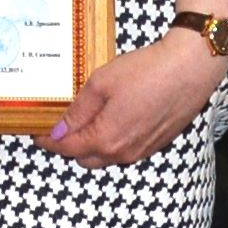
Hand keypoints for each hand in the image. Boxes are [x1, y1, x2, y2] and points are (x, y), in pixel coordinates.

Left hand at [41, 26, 220, 167]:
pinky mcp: (157, 143)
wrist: (190, 69)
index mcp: (105, 140)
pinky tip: (115, 118)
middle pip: (85, 158)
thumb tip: (59, 131)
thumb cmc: (146, 72)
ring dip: (93, 144)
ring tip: (88, 119)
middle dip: (70, 145)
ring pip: (107, 156)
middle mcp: (123, 153)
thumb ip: (78, 111)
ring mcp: (142, 151)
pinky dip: (114, 140)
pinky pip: (126, 150)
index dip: (49, 141)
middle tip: (61, 125)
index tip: (38, 133)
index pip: (67, 148)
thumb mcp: (101, 83)